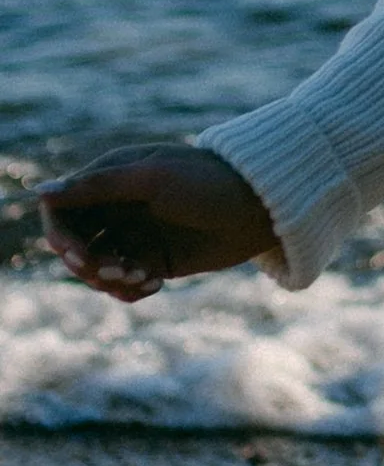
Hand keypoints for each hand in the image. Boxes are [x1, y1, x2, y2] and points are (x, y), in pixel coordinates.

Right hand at [39, 144, 279, 304]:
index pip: (61, 209)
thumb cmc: (208, 183)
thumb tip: (40, 193)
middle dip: (87, 263)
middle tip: (117, 270)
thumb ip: (97, 186)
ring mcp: (135, 234)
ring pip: (97, 268)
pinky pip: (123, 284)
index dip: (61, 235)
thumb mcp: (152, 180)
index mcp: (112, 176)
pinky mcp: (153, 260)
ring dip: (110, 279)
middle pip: (75, 244)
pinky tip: (154, 284)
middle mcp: (118, 205)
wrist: (262, 208)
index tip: (77, 255)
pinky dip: (130, 289)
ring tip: (142, 276)